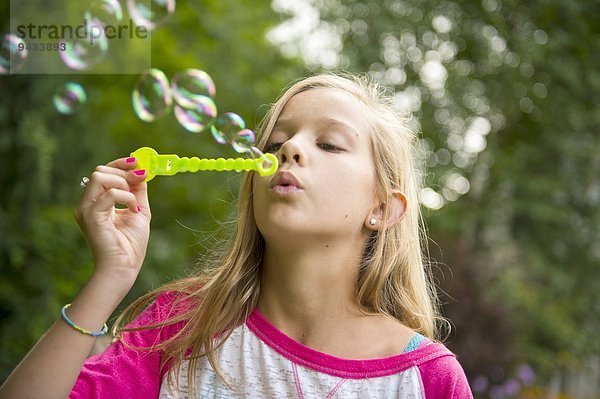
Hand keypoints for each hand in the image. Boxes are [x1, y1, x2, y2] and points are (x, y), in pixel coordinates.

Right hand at [75, 157, 150, 286]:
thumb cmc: (131, 244)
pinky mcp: (90, 216)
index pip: (104, 172)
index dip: (121, 164)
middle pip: (100, 171)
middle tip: (141, 182)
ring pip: (100, 176)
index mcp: (97, 202)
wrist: (125, 267)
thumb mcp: (140, 211)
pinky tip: (134, 211)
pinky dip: (127, 197)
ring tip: (135, 202)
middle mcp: (88, 204)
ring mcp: (86, 209)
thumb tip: (142, 171)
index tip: (139, 164)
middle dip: (124, 171)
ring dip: (123, 183)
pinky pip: (109, 193)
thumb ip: (139, 191)